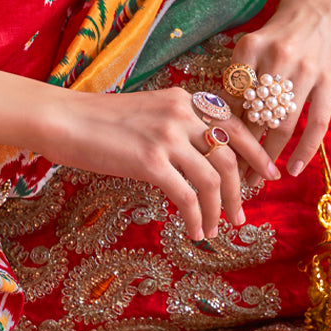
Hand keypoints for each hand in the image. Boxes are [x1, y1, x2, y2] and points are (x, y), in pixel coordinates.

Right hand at [34, 86, 279, 240]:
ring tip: (217, 229)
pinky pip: (187, 197)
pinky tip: (193, 231)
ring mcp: (167, 137)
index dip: (256, 152)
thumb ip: (176, 125)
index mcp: (183, 99)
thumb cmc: (97, 120)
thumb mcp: (147, 111)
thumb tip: (200, 158)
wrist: (63, 119)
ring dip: (219, 209)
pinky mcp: (150, 161)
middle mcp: (181, 113)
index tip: (267, 175)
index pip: (235, 125)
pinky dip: (196, 218)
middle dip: (241, 190)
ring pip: (213, 179)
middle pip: (230, 156)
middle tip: (241, 214)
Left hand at [231, 0, 330, 183]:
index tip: (212, 153)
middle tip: (230, 176)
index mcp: (249, 48)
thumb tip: (213, 121)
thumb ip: (235, 79)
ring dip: (268, 155)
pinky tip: (292, 169)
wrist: (319, 9)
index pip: (230, 98)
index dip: (221, 129)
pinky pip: (317, 122)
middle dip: (241, 150)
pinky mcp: (330, 82)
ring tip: (256, 180)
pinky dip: (305, 149)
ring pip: (284, 124)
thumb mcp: (249, 46)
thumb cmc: (276, 34)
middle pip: (255, 115)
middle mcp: (277, 58)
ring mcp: (306, 71)